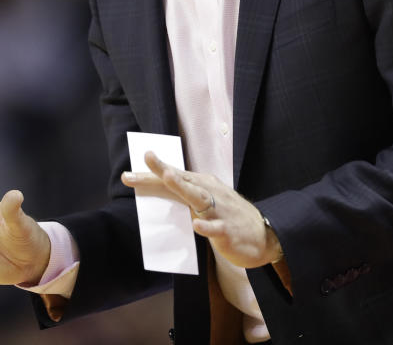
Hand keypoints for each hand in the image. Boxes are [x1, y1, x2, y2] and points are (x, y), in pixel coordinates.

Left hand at [121, 152, 282, 268]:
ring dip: (183, 186)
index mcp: (202, 186)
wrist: (265, 235)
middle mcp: (209, 193)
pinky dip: (207, 227)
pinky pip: (216, 228)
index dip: (150, 174)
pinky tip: (198, 226)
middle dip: (163, 170)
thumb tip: (158, 192)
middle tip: (147, 158)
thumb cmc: (228, 216)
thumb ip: (183, 198)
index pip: (173, 177)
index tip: (127, 175)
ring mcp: (218, 211)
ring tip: (168, 177)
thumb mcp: (206, 203)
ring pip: (199, 197)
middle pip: (182, 180)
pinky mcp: (228, 231)